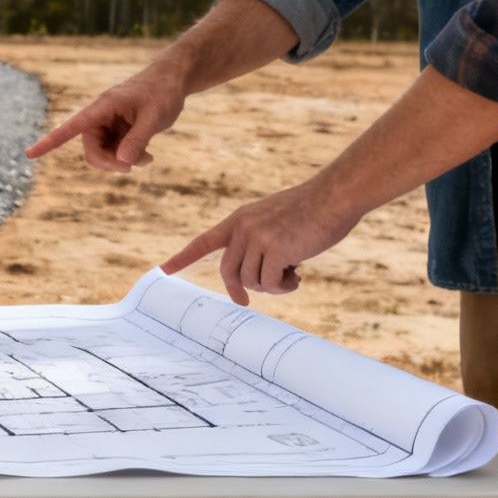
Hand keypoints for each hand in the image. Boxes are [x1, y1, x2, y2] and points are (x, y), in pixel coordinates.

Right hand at [26, 65, 185, 171]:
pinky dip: (130, 158)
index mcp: (102, 107)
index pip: (70, 127)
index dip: (49, 142)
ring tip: (148, 159)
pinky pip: (117, 152)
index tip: (30, 154)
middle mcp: (101, 117)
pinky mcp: (120, 131)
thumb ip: (137, 139)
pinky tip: (148, 157)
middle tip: (130, 168)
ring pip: (105, 154)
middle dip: (108, 163)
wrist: (173, 81)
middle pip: (91, 149)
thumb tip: (121, 162)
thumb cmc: (162, 92)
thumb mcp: (153, 116)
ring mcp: (110, 125)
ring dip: (122, 162)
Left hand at [160, 180, 363, 304]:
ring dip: (271, 286)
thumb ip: (259, 241)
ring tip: (290, 275)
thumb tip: (255, 278)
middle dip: (238, 289)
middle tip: (244, 300)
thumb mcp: (274, 220)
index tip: (163, 270)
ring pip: (251, 280)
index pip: (204, 241)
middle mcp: (243, 228)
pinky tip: (298, 276)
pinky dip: (283, 287)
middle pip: (229, 272)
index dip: (183, 257)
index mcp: (240, 218)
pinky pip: (271, 283)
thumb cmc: (311, 210)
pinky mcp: (276, 249)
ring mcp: (258, 238)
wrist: (334, 196)